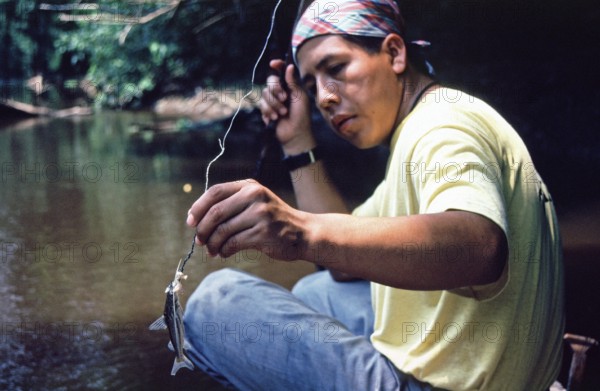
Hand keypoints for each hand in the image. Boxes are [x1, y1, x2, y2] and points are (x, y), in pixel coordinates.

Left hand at [186, 180, 309, 260]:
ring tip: (212, 250)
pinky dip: (224, 251)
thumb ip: (230, 203)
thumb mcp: (255, 201)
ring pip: (222, 231)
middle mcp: (255, 196)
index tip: (190, 221)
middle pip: (215, 213)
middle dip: (202, 229)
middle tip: (199, 241)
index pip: (215, 192)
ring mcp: (260, 214)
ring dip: (212, 244)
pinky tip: (224, 253)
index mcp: (249, 186)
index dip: (198, 207)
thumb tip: (196, 218)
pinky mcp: (263, 233)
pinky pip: (233, 243)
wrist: (303, 233)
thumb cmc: (273, 220)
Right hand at [258, 60, 314, 153]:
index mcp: (290, 86)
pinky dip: (268, 112)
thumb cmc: (301, 116)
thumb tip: (289, 66)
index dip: (277, 65)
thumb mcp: (300, 97)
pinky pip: (261, 105)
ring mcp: (272, 101)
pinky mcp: (266, 110)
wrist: (295, 135)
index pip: (281, 71)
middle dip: (276, 90)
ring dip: (274, 105)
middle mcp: (280, 91)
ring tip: (282, 114)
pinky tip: (275, 119)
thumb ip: (293, 82)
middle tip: (285, 99)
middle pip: (270, 81)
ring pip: (264, 94)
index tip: (272, 63)